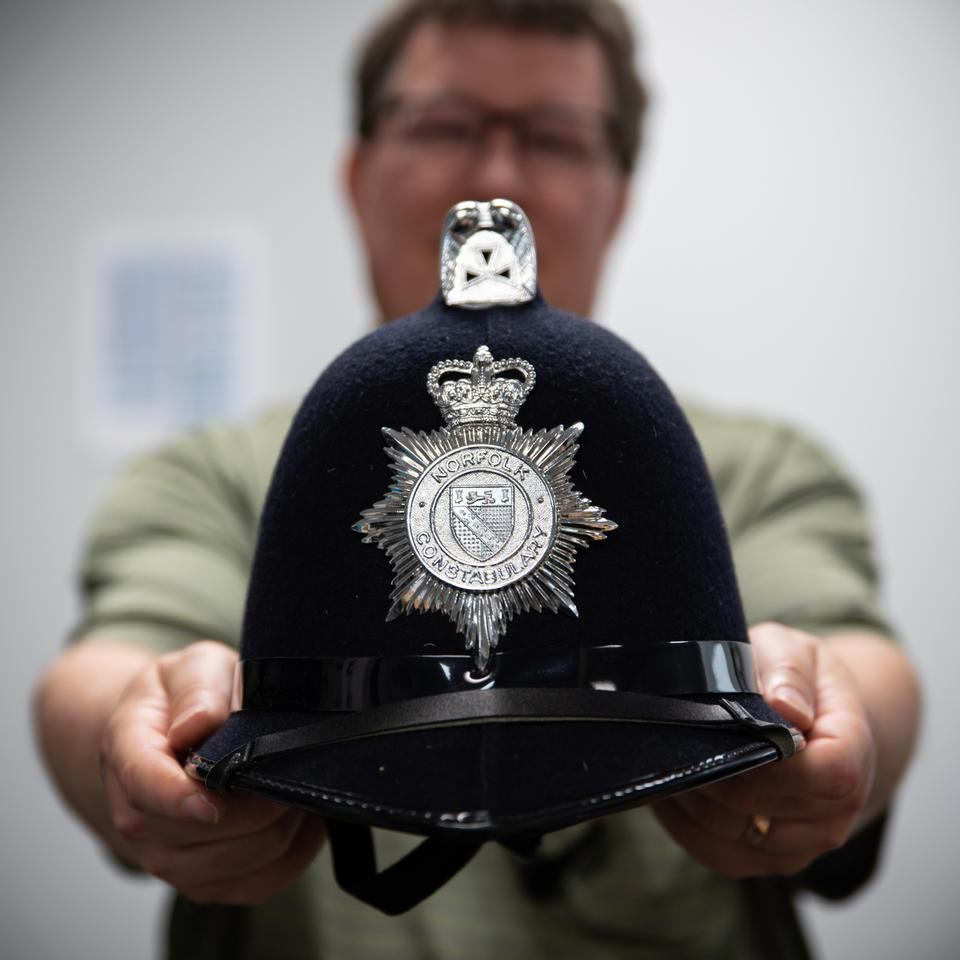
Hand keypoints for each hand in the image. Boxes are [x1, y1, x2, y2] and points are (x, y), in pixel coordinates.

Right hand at [100, 640, 325, 902]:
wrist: (164, 736)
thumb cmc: (183, 697)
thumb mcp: (192, 667)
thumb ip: (198, 689)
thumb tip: (198, 724)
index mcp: (129, 753)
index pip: (146, 786)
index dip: (181, 797)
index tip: (215, 798)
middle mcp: (139, 818)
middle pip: (211, 829)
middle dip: (264, 795)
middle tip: (296, 759)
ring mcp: (169, 858)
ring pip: (246, 858)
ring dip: (285, 822)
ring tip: (297, 782)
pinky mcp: (205, 882)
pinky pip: (263, 883)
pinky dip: (296, 851)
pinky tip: (304, 816)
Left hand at [652, 622, 876, 876]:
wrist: (810, 714)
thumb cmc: (795, 677)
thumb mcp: (792, 651)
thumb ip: (789, 672)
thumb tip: (786, 706)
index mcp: (853, 751)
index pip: (824, 774)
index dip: (767, 761)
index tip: (722, 728)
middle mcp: (839, 808)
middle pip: (764, 810)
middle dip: (713, 775)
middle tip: (673, 741)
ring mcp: (807, 840)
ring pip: (736, 839)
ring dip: (694, 803)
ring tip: (669, 762)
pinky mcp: (772, 857)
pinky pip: (722, 857)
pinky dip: (686, 828)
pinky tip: (668, 791)